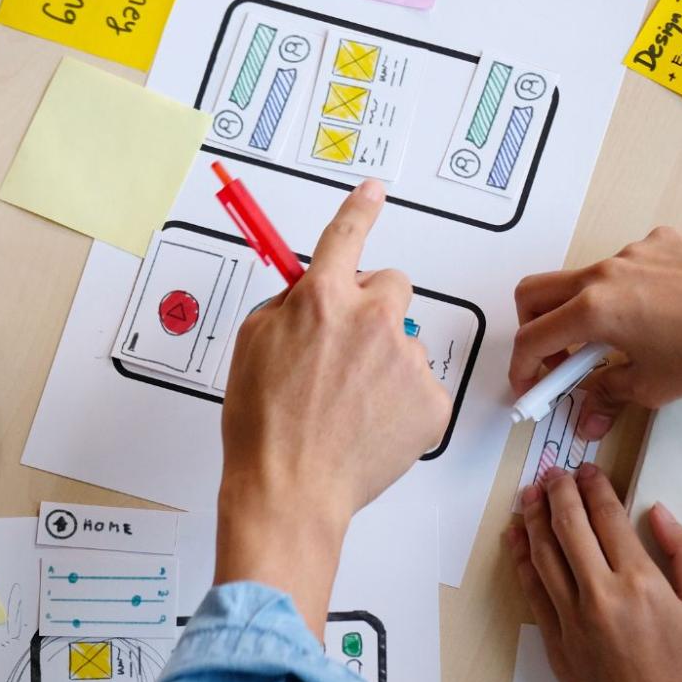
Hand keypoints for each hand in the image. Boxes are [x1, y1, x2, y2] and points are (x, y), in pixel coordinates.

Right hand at [215, 181, 447, 628]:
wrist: (289, 490)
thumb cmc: (263, 427)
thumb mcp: (251, 345)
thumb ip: (285, 306)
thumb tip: (307, 294)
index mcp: (322, 299)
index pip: (347, 233)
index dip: (361, 208)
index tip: (374, 191)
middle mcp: (371, 319)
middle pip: (391, 285)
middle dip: (371, 308)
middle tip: (344, 349)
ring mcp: (406, 360)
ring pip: (404, 340)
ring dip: (383, 359)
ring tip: (349, 403)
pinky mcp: (431, 401)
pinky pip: (420, 384)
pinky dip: (401, 401)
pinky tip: (370, 424)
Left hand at [505, 466, 681, 681]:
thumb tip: (658, 514)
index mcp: (641, 585)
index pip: (609, 519)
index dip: (595, 488)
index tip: (588, 469)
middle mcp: (599, 597)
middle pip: (568, 529)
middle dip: (558, 493)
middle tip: (553, 471)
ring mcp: (571, 623)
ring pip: (543, 556)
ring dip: (534, 520)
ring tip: (531, 494)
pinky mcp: (556, 648)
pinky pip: (533, 593)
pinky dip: (523, 562)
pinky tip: (519, 542)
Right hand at [511, 228, 681, 438]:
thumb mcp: (656, 385)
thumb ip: (608, 397)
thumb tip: (587, 420)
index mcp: (595, 310)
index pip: (532, 338)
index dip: (522, 368)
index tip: (530, 387)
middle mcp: (604, 272)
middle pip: (535, 293)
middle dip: (532, 328)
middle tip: (554, 359)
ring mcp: (632, 252)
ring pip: (582, 280)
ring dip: (580, 311)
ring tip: (615, 341)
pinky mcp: (660, 241)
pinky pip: (624, 266)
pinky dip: (622, 292)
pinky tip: (657, 314)